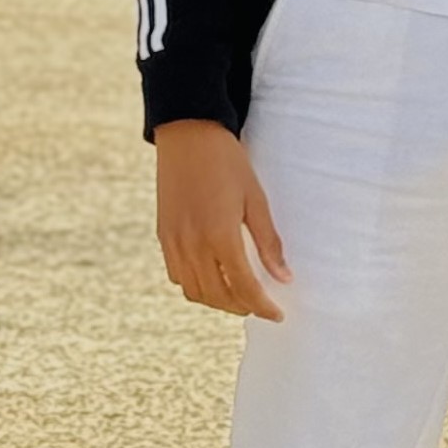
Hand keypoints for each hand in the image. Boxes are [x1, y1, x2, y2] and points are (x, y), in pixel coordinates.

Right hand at [155, 120, 289, 321]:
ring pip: (195, 292)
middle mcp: (193, 245)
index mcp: (220, 235)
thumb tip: (284, 279)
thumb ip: (268, 242)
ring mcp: (174, 242)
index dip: (263, 307)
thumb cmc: (227, 161)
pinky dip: (196, 286)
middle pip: (219, 296)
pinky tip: (212, 276)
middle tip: (260, 304)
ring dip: (218, 300)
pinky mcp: (163, 236)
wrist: (188, 133)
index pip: (244, 288)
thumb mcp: (255, 198)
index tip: (277, 314)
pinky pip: (178, 276)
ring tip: (239, 294)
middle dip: (242, 307)